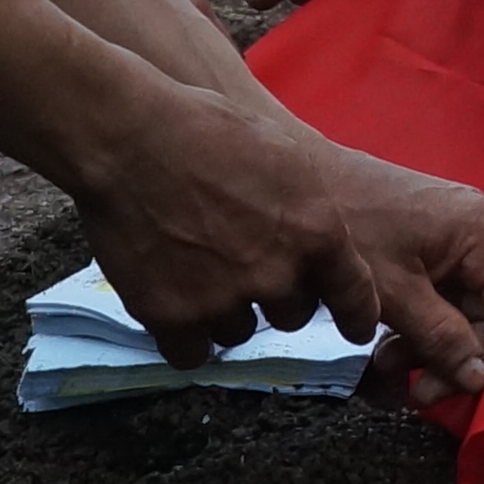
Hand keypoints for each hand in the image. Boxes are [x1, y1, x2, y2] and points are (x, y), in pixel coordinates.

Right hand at [76, 83, 483, 396]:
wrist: (129, 137)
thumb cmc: (208, 129)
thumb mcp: (286, 159)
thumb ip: (311, 212)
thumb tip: (322, 250)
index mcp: (317, 231)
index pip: (354, 297)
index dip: (354, 316)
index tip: (353, 329)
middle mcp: (277, 274)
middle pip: (293, 316)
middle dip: (275, 296)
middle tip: (243, 264)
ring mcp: (224, 300)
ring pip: (239, 332)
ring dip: (225, 313)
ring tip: (197, 268)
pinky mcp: (172, 318)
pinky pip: (191, 354)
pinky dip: (184, 336)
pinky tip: (173, 300)